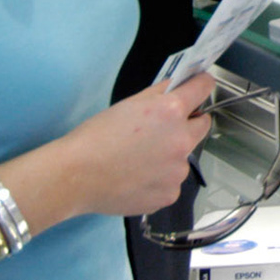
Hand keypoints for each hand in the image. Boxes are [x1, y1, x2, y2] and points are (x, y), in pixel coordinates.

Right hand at [57, 74, 216, 217]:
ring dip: (171, 155)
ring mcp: (177, 171)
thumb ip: (160, 93)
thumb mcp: (129, 103)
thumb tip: (178, 85)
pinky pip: (171, 182)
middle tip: (162, 128)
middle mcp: (181, 140)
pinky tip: (136, 178)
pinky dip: (159, 179)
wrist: (75, 176)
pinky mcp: (169, 194)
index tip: (198, 85)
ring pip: (184, 157)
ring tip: (139, 160)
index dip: (200, 84)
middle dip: (188, 123)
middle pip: (202, 125)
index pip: (204, 87)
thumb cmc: (96, 137)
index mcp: (171, 112)